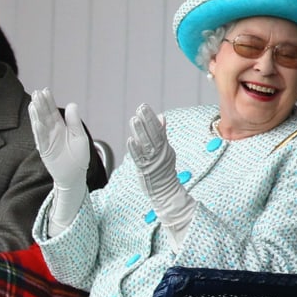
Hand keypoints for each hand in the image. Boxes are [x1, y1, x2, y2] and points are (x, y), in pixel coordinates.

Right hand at [28, 88, 88, 189]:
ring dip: (36, 115)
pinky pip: (41, 139)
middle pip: (45, 116)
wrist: (74, 175)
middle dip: (40, 104)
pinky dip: (38, 130)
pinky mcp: (44, 151)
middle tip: (36, 93)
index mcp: (61, 127)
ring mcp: (47, 141)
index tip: (45, 90)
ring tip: (33, 103)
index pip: (53, 111)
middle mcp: (52, 132)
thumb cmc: (79, 157)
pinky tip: (36, 120)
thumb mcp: (80, 137)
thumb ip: (75, 122)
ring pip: (40, 125)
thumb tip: (72, 104)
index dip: (49, 101)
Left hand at [127, 104, 194, 231]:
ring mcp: (151, 160)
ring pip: (146, 144)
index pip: (157, 129)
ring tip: (134, 119)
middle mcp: (159, 152)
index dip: (151, 117)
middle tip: (140, 108)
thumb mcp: (166, 148)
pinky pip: (139, 158)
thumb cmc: (164, 169)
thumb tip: (161, 116)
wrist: (166, 189)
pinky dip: (135, 149)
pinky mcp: (144, 169)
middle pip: (152, 134)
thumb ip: (162, 133)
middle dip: (146, 120)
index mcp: (164, 146)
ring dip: (140, 131)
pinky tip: (130, 139)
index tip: (144, 106)